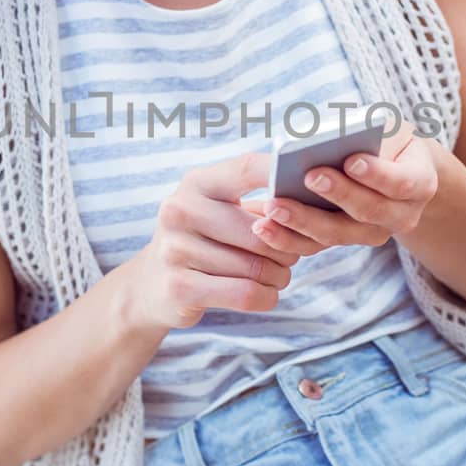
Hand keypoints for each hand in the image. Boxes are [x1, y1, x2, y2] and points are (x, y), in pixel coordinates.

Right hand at [129, 151, 300, 331]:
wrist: (150, 284)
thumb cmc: (203, 240)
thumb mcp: (218, 210)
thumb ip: (259, 203)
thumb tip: (315, 200)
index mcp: (196, 183)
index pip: (247, 168)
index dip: (283, 176)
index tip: (312, 185)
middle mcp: (180, 210)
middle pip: (261, 230)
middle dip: (287, 248)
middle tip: (291, 256)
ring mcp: (175, 249)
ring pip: (256, 267)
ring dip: (278, 276)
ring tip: (277, 275)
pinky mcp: (179, 287)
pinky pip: (245, 293)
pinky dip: (266, 297)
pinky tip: (266, 293)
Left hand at [239, 134, 439, 256]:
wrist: (399, 170)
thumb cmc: (389, 140)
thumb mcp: (389, 127)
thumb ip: (369, 129)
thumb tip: (331, 132)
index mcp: (419, 184)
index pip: (402, 183)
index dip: (377, 175)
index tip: (351, 160)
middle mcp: (401, 216)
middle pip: (368, 212)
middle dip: (337, 194)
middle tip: (309, 176)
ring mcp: (372, 233)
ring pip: (338, 234)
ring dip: (303, 222)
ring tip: (273, 206)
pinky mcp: (343, 241)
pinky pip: (315, 246)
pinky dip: (287, 238)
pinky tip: (262, 226)